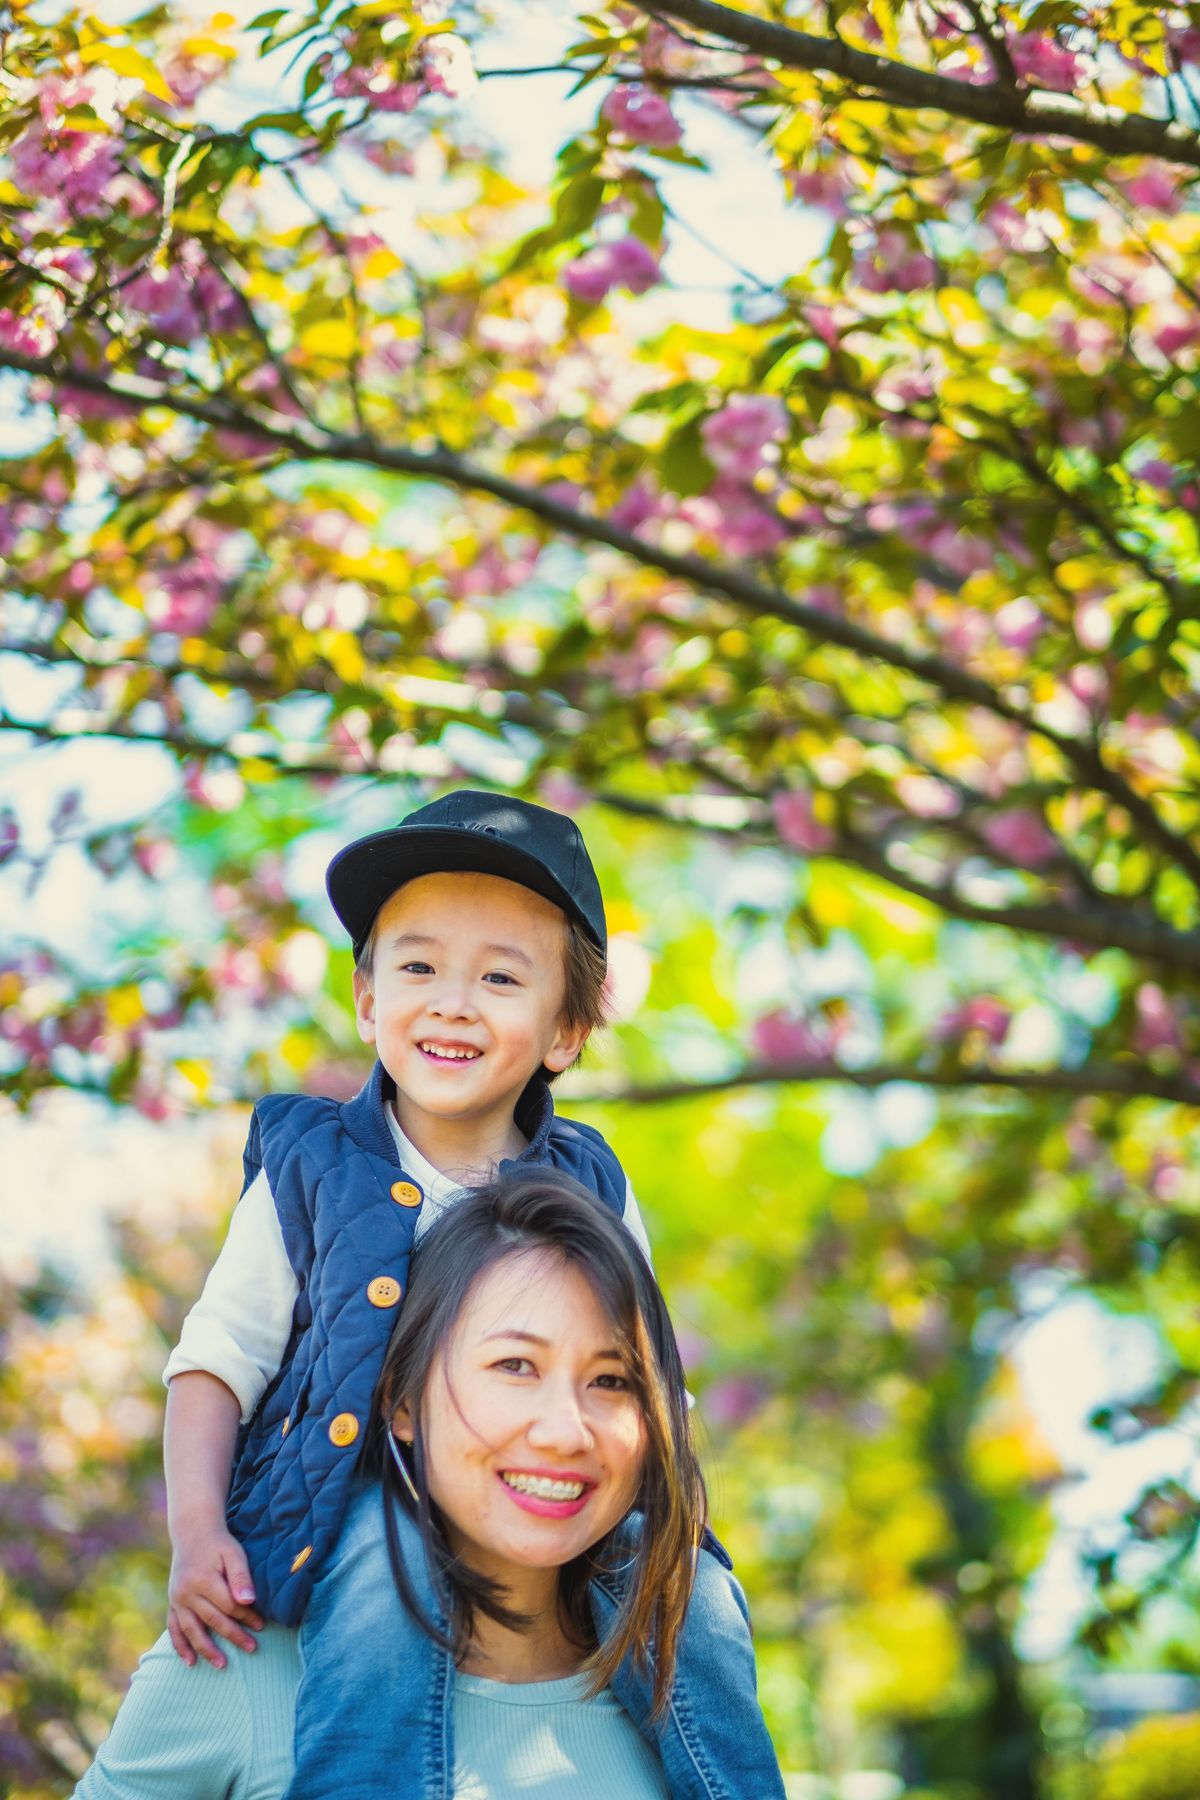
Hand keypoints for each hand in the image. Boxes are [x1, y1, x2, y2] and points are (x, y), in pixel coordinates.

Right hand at [167, 1524, 263, 1669]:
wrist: (193, 1533)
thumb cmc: (218, 1544)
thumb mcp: (233, 1553)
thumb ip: (241, 1577)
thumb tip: (249, 1601)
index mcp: (203, 1579)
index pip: (229, 1605)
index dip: (246, 1617)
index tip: (261, 1625)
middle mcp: (187, 1592)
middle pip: (213, 1620)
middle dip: (233, 1636)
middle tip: (252, 1649)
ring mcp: (177, 1599)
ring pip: (192, 1630)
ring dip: (206, 1649)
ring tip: (221, 1665)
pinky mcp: (172, 1603)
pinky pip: (174, 1628)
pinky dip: (180, 1646)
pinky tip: (190, 1662)